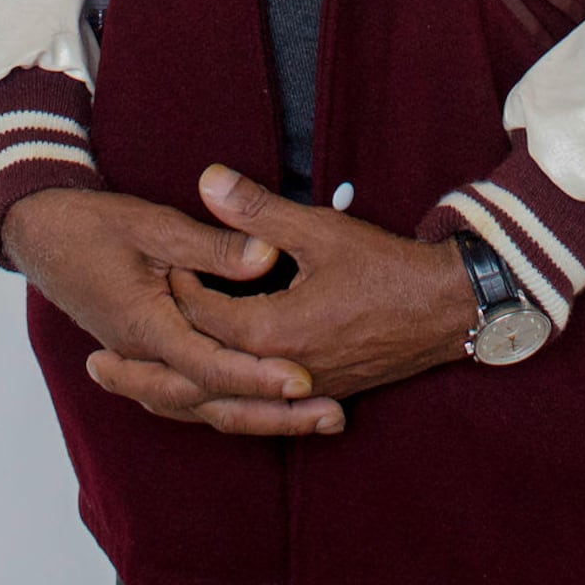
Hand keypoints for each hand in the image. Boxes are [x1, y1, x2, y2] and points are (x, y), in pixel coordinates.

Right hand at [0, 187, 346, 435]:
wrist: (42, 235)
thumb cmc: (94, 225)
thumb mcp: (156, 223)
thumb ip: (213, 246)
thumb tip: (266, 258)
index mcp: (144, 326)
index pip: (208, 366)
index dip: (257, 375)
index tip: (303, 379)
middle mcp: (143, 358)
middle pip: (213, 402)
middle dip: (273, 412)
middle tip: (331, 415)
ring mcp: (142, 364)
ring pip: (204, 409)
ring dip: (260, 416)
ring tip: (317, 420)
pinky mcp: (147, 359)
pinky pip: (190, 399)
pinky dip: (230, 406)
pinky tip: (267, 408)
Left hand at [164, 165, 478, 402]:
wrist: (445, 309)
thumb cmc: (384, 267)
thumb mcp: (318, 228)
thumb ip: (257, 210)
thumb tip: (208, 181)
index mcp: (271, 334)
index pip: (200, 316)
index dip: (178, 285)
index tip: (164, 261)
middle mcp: (278, 374)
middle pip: (204, 368)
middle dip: (168, 349)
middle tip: (139, 329)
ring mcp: (299, 392)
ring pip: (229, 395)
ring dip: (194, 377)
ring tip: (163, 360)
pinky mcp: (318, 395)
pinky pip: (258, 403)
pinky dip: (231, 389)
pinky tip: (222, 374)